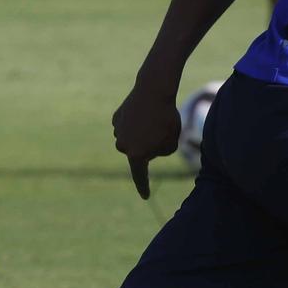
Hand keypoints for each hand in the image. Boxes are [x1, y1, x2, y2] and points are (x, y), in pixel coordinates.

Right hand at [112, 79, 180, 198]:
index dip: (144, 187)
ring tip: (153, 119)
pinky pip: (128, 125)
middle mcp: (122, 145)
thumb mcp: (171, 144)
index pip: (140, 176)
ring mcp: (117, 131)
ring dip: (142, 133)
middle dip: (149, 147)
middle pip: (138, 153)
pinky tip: (143, 113)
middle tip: (161, 131)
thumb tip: (148, 148)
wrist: (154, 91)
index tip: (145, 196)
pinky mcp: (116, 118)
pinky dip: (136, 122)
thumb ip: (159, 152)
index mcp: (136, 155)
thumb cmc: (166, 120)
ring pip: (133, 139)